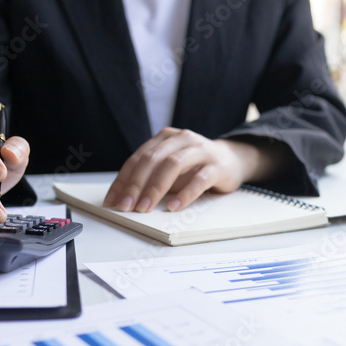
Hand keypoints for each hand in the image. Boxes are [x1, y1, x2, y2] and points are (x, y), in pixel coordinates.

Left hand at [103, 128, 277, 212]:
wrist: (232, 160)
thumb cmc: (195, 166)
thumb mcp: (170, 167)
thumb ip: (151, 175)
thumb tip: (125, 198)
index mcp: (166, 137)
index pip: (139, 158)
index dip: (124, 180)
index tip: (113, 200)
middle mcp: (182, 139)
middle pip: (153, 160)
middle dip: (136, 185)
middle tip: (127, 206)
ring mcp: (201, 150)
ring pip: (173, 166)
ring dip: (156, 189)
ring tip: (145, 208)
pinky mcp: (217, 166)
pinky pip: (199, 180)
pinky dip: (185, 194)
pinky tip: (174, 207)